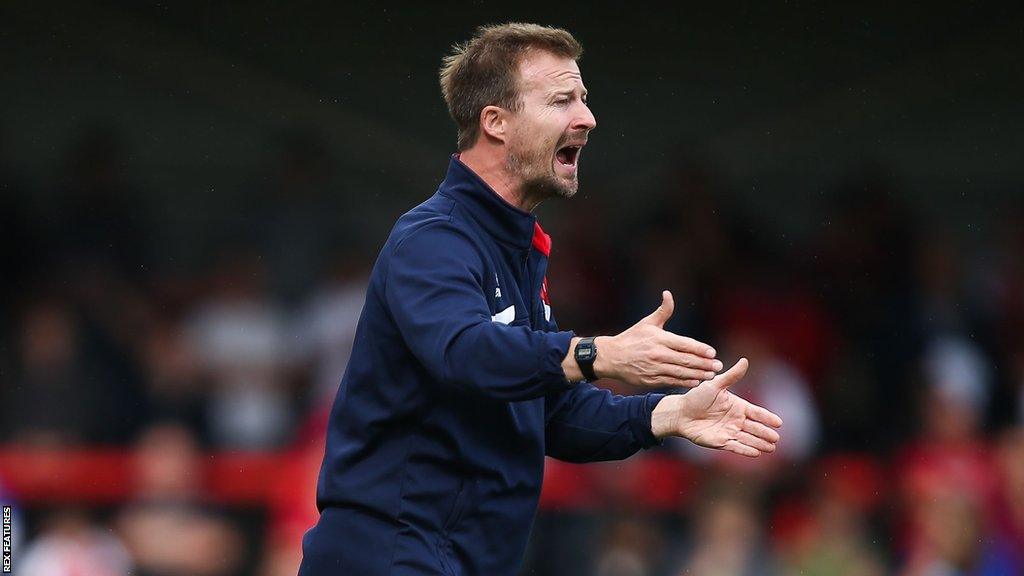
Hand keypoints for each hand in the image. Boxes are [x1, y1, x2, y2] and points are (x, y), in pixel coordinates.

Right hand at [594, 291, 721, 386]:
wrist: (611, 357)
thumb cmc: (631, 338)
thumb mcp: (646, 323)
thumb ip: (662, 311)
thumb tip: (668, 294)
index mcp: (659, 339)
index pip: (684, 344)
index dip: (700, 349)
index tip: (712, 352)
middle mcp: (657, 354)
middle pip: (686, 360)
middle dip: (704, 363)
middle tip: (718, 365)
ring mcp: (654, 368)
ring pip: (681, 372)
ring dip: (698, 374)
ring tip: (711, 374)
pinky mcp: (650, 380)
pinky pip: (671, 381)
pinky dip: (685, 382)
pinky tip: (696, 381)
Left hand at [650, 358, 782, 456]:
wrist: (680, 413)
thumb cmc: (697, 397)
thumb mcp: (715, 385)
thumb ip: (731, 376)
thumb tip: (745, 360)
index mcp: (738, 406)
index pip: (757, 412)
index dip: (768, 417)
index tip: (779, 423)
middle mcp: (736, 420)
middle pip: (755, 428)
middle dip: (766, 433)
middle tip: (777, 438)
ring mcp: (730, 431)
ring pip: (748, 439)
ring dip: (759, 443)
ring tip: (771, 448)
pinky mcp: (721, 442)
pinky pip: (736, 446)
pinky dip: (746, 450)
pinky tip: (756, 453)